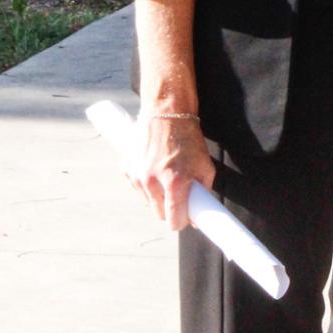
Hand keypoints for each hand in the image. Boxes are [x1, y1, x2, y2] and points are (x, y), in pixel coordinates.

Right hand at [134, 111, 216, 231]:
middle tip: (179, 196)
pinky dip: (146, 184)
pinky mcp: (127, 168)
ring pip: (149, 201)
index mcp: (174, 182)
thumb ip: (203, 191)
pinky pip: (138, 187)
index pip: (174, 220)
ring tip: (167, 176)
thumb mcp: (204, 165)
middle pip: (160, 214)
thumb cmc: (188, 137)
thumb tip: (198, 213)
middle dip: (170, 209)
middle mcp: (152, 181)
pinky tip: (155, 169)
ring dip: (158, 196)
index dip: (182, 221)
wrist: (166, 111)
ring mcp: (137, 175)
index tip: (186, 218)